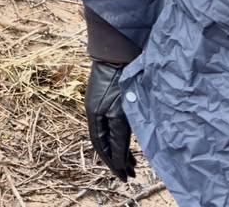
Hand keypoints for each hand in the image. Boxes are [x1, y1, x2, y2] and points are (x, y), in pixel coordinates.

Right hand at [85, 61, 135, 181]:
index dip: (113, 163)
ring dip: (120, 149)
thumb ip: (119, 135)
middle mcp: (96, 112)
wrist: (116, 51)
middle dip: (117, 160)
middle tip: (130, 173)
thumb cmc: (119, 79)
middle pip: (105, 143)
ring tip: (133, 162)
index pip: (103, 146)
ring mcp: (101, 103)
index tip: (124, 176)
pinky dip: (120, 136)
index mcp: (96, 115)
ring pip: (110, 134)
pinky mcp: (108, 97)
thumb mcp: (120, 111)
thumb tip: (119, 158)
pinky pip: (112, 124)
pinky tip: (128, 140)